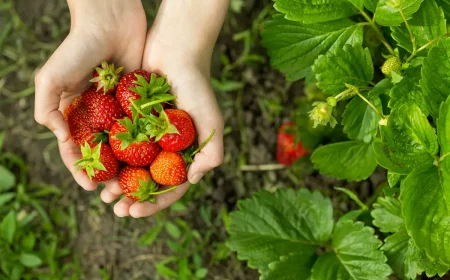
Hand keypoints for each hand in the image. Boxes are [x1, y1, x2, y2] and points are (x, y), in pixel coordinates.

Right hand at [34, 0, 146, 190]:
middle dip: (107, 174)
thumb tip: (62, 139)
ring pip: (125, 146)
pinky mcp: (139, 103)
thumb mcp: (51, 78)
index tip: (91, 186)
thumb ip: (48, 109)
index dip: (81, 170)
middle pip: (102, 153)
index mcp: (74, 114)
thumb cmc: (77, 48)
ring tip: (134, 184)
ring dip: (128, 166)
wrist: (111, 20)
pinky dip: (146, 145)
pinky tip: (153, 162)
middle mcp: (97, 116)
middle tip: (116, 193)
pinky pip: (143, 128)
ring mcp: (119, 111)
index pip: (76, 150)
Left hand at [100, 0, 227, 217]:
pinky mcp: (131, 121)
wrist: (175, 50)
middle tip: (115, 210)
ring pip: (130, 167)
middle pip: (148, 181)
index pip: (171, 187)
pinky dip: (108, 158)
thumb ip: (211, 153)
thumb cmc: (197, 86)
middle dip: (132, 199)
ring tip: (102, 195)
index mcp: (186, 152)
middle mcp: (167, 147)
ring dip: (117, 183)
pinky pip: (118, 143)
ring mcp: (148, 135)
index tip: (134, 212)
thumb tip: (192, 181)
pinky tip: (95, 168)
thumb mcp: (211, 121)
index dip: (154, 204)